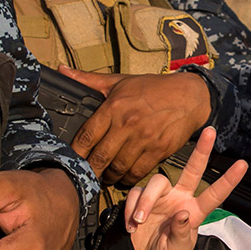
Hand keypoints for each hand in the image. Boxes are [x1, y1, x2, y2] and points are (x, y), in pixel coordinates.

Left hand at [57, 65, 211, 185]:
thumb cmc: (153, 89)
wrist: (189, 96)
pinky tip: (124, 178)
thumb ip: (89, 80)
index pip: (86, 135)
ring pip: (118, 167)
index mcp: (114, 106)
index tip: (71, 160)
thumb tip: (61, 70)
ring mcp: (144, 138)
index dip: (76, 152)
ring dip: (109, 177)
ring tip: (106, 177)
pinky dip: (128, 179)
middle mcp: (127, 123)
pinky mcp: (158, 150)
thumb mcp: (120, 81)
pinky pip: (138, 171)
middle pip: (100, 156)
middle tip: (87, 175)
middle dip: (91, 170)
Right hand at [126, 127, 245, 249]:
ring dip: (145, 202)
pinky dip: (130, 210)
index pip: (214, 194)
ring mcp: (160, 197)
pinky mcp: (141, 199)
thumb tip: (182, 214)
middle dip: (201, 151)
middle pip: (192, 170)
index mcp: (194, 212)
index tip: (243, 165)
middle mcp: (179, 198)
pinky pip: (134, 195)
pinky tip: (131, 226)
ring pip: (155, 183)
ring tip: (140, 221)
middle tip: (210, 131)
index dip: (228, 180)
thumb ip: (182, 234)